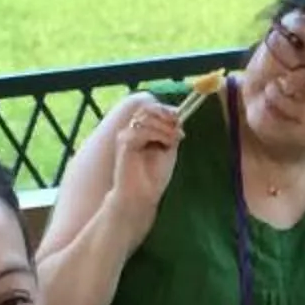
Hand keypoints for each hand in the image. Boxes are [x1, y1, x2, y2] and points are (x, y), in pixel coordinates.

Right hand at [109, 98, 184, 218]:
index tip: (179, 118)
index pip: (151, 109)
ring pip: (146, 117)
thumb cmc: (153, 176)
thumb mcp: (168, 149)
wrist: (141, 195)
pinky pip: (142, 130)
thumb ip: (171, 132)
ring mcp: (126, 135)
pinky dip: (158, 134)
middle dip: (166, 116)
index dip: (166, 110)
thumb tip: (178, 115)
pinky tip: (165, 144)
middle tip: (177, 131)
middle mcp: (132, 130)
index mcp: (142, 130)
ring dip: (164, 127)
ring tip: (171, 141)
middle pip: (148, 108)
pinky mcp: (124, 143)